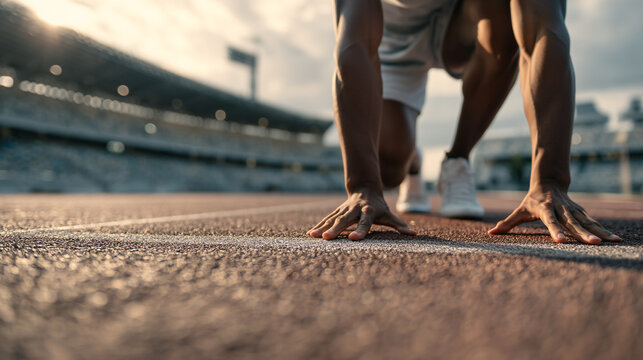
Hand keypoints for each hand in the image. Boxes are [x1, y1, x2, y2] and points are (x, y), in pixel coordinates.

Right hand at [307, 190, 416, 239]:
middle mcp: (354, 210)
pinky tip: (311, 234)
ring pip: (333, 218)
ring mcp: (344, 209)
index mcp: (368, 212)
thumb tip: (414, 234)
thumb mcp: (390, 215)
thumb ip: (400, 225)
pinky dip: (320, 225)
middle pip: (344, 220)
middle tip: (327, 238)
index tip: (353, 240)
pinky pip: (327, 218)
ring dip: (323, 227)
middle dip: (335, 229)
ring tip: (314, 236)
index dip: (360, 231)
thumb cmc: (380, 206)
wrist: (365, 188)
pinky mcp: (337, 211)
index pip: (364, 223)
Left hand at [488, 183, 621, 244]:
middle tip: (595, 244)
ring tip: (614, 241)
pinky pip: (593, 221)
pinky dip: (603, 229)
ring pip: (587, 221)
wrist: (548, 182)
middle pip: (573, 222)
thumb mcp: (519, 210)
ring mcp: (572, 209)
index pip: (550, 221)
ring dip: (600, 231)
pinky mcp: (580, 211)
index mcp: (545, 209)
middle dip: (584, 233)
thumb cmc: (531, 201)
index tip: (562, 241)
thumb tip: (491, 232)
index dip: (556, 230)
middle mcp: (561, 208)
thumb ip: (507, 223)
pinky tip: (615, 238)